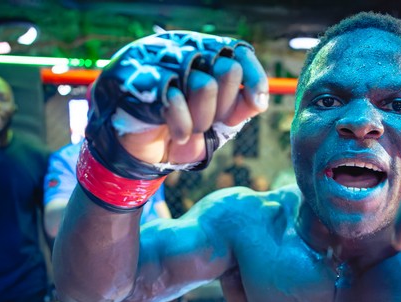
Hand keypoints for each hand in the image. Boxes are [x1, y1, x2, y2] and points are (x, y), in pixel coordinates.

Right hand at [87, 31, 268, 173]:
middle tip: (206, 122)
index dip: (254, 79)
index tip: (258, 103)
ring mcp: (162, 62)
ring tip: (189, 128)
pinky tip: (178, 134)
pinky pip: (176, 100)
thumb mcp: (221, 122)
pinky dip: (182, 126)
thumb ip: (243, 105)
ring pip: (205, 85)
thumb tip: (260, 100)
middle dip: (222, 108)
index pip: (240, 53)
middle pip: (228, 70)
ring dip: (202, 120)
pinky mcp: (141, 81)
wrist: (147, 153)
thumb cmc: (186, 130)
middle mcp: (185, 49)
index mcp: (206, 54)